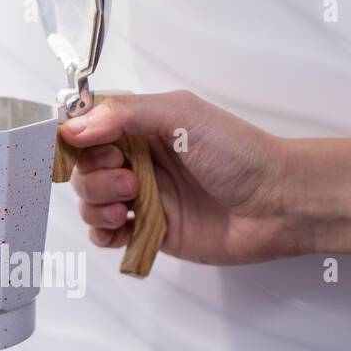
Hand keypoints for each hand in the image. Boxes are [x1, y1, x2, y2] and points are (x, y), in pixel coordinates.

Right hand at [62, 90, 299, 266]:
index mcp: (143, 125)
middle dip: (93, 176)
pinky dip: (103, 234)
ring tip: (129, 206)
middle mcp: (139, 159)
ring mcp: (144, 197)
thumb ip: (125, 115)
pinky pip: (107, 235)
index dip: (76, 139)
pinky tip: (121, 229)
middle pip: (83, 168)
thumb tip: (73, 127)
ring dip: (96, 205)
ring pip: (90, 202)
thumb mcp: (182, 115)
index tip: (84, 148)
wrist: (277, 204)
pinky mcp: (151, 231)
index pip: (87, 127)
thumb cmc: (240, 154)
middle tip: (130, 182)